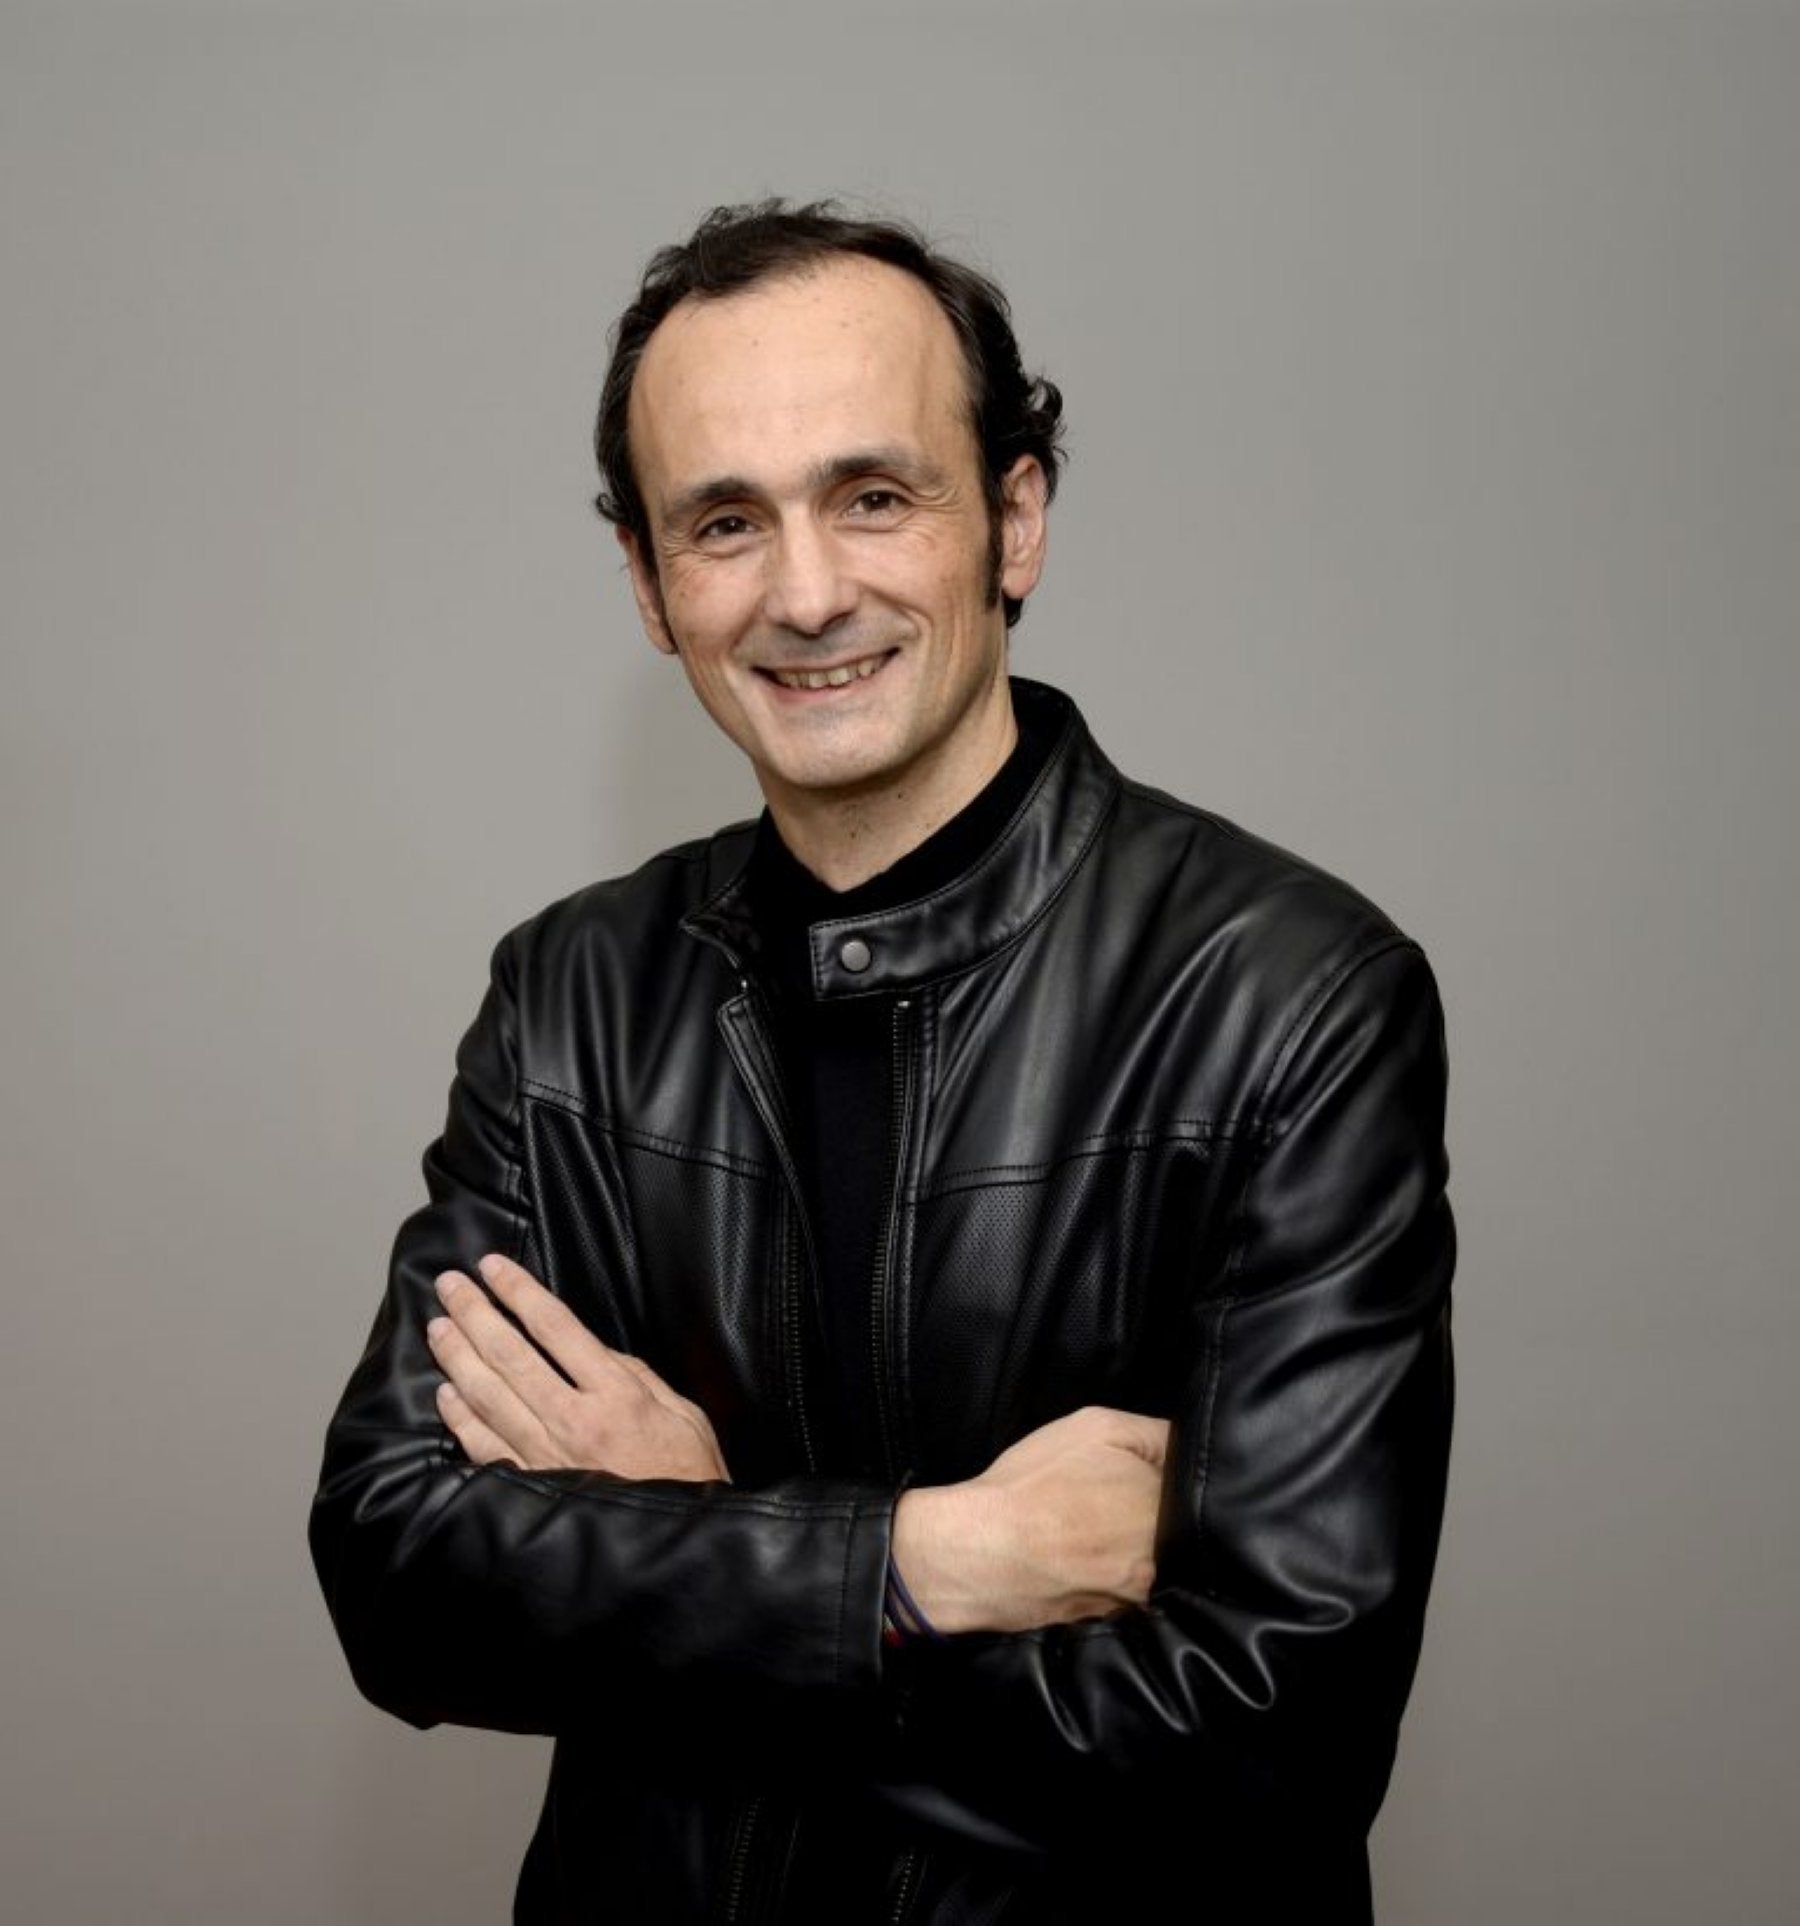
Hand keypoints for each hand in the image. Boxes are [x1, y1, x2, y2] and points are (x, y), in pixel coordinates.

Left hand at [426, 1253, 729, 1481]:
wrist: (676, 1546)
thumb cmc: (688, 1475)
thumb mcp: (681, 1411)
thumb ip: (634, 1374)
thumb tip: (590, 1349)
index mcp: (617, 1394)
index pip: (555, 1327)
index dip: (519, 1291)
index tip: (492, 1267)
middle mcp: (574, 1421)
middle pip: (510, 1355)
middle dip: (475, 1313)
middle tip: (449, 1284)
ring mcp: (547, 1456)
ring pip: (487, 1396)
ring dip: (458, 1357)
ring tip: (438, 1326)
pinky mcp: (531, 1487)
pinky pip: (484, 1447)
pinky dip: (460, 1418)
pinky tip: (445, 1393)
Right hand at [891, 1406, 1167, 1635]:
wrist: (977, 1554)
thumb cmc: (1032, 1486)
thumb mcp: (1095, 1428)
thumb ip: (1156, 1433)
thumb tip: (1187, 1448)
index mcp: (1163, 1509)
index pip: (1196, 1488)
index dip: (1169, 1476)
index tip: (1144, 1473)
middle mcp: (1161, 1560)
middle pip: (1183, 1530)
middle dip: (1158, 1513)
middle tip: (1116, 1502)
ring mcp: (1139, 1599)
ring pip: (1160, 1565)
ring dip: (1138, 1548)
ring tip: (1096, 1533)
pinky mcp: (1115, 1624)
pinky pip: (1133, 1596)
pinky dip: (1115, 1578)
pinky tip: (1086, 1562)